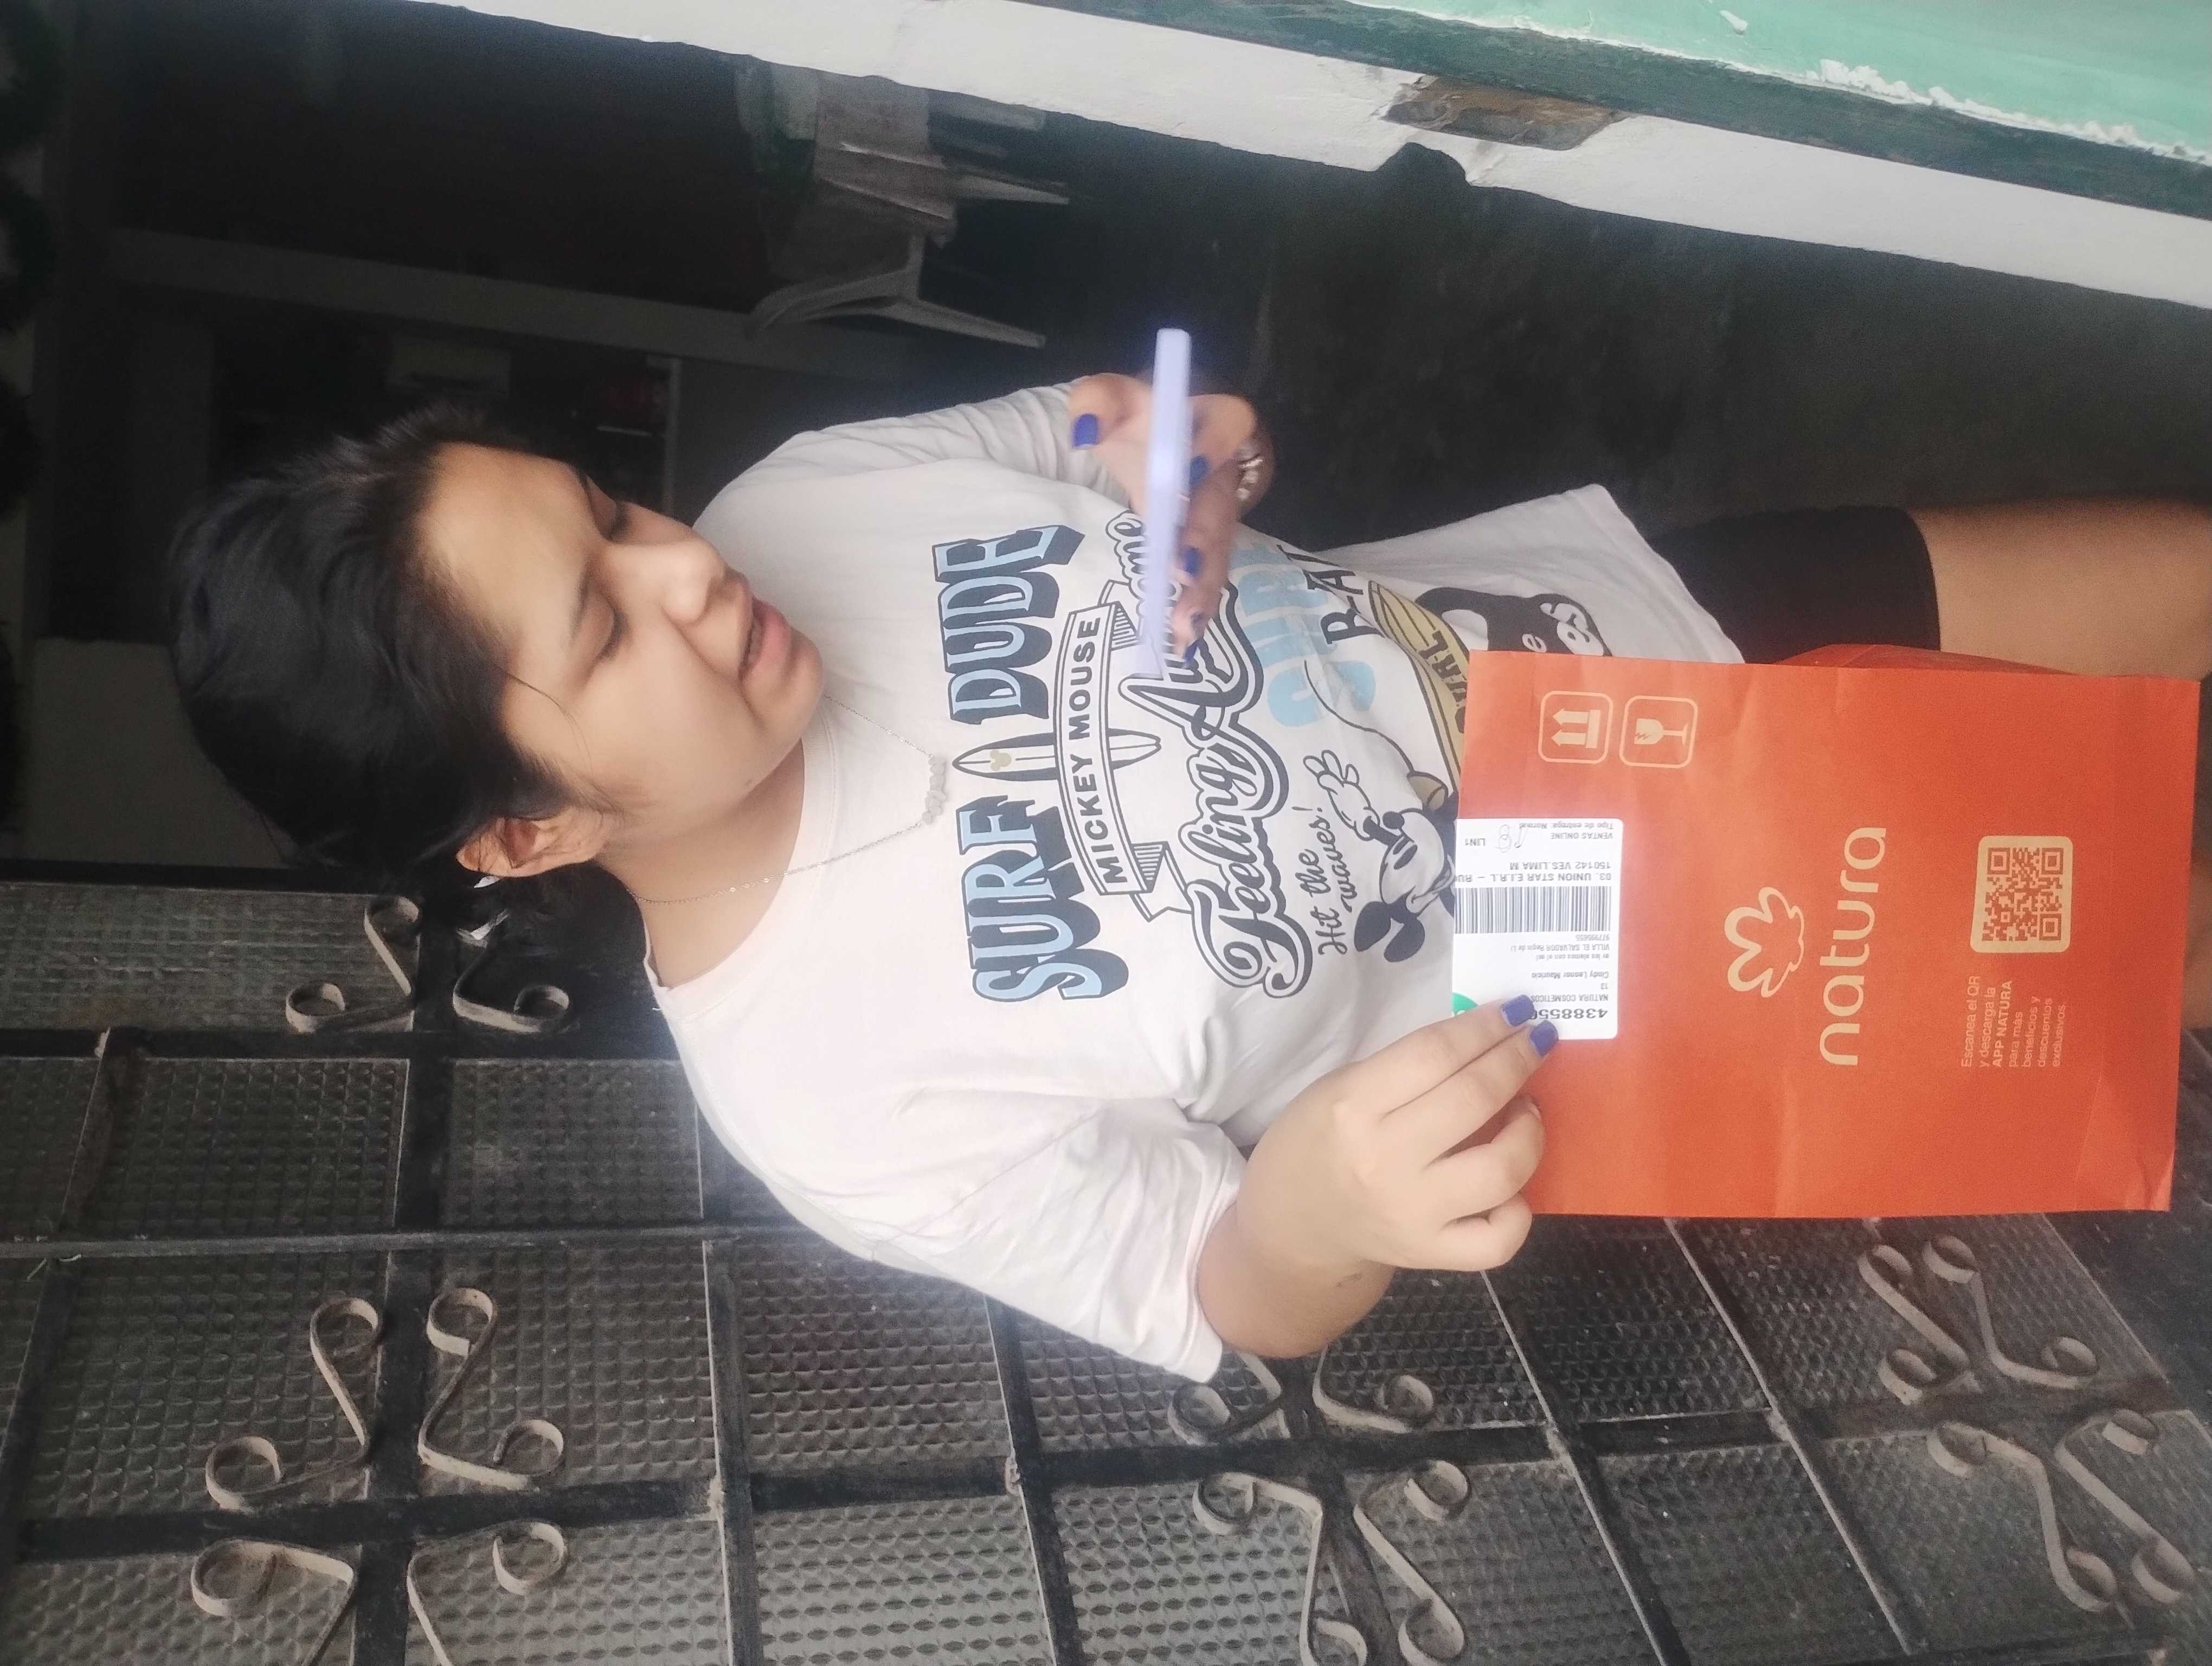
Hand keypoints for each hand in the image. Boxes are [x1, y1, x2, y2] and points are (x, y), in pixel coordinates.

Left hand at [1066, 373, 1274, 655]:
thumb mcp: (1110, 400)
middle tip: (1182, 572)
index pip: (1228, 424)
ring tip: (1185, 627)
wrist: (1154, 441)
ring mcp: (1220, 516)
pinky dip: (1196, 609)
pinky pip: (1207, 578)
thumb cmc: (1134, 420)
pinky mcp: (1209, 549)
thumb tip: (1084, 432)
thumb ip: (1097, 404)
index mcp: (1213, 421)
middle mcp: (1224, 473)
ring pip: (1220, 553)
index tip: (1188, 471)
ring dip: (1203, 591)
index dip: (1213, 446)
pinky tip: (1183, 644)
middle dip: (1203, 543)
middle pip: (1222, 507)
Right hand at [1240, 997, 1551, 1279]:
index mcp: (1352, 1106)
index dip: (1485, 1026)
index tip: (1513, 1011)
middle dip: (1517, 1059)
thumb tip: (1484, 1040)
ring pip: (1501, 1171)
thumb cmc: (1318, 1141)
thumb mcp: (1341, 1087)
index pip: (1435, 1053)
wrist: (1294, 1224)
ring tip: (1526, 1112)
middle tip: (1534, 1042)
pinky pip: (1499, 1239)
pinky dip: (1519, 1210)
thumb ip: (1406, 1068)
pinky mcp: (1430, 1254)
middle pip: (1474, 1099)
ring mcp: (1412, 1213)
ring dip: (1530, 1131)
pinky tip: (1512, 1185)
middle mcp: (1383, 1161)